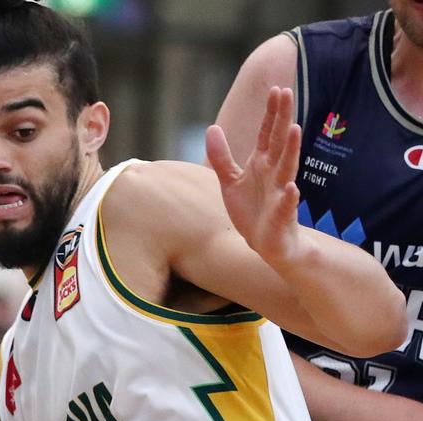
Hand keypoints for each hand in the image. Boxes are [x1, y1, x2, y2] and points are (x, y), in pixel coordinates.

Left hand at [206, 87, 303, 267]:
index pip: (268, 134)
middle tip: (288, 93)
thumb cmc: (251, 210)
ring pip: (287, 169)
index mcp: (262, 165)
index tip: (277, 89)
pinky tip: (291, 188)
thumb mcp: (230, 181)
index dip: (272, 113)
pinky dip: (288, 198)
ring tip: (295, 129)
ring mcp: (280, 195)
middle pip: (279, 142)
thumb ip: (222, 157)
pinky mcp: (281, 217)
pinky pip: (285, 206)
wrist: (265, 244)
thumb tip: (212, 128)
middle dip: (283, 118)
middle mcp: (274, 174)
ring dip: (291, 150)